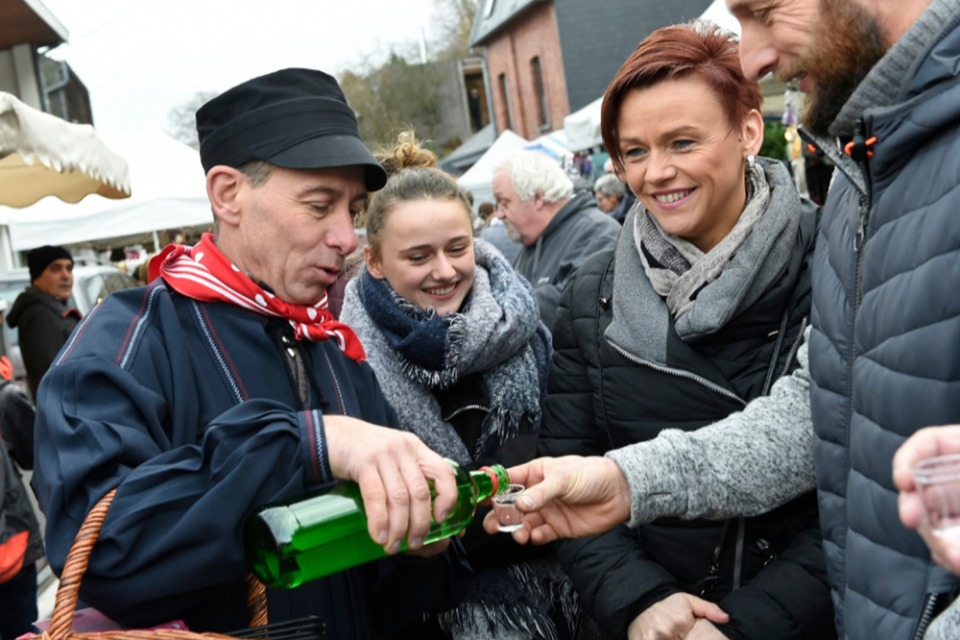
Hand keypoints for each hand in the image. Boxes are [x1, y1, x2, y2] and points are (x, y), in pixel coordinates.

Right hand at [324, 415, 456, 555]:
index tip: (441, 520)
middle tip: (415, 544)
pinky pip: (376, 496)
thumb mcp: (392, 456)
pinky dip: (380, 520)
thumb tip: (422, 514)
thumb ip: (407, 476)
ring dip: (399, 528)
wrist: (331, 434)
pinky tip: (379, 535)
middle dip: (420, 524)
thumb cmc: (363, 451)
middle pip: (420, 492)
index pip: (443, 472)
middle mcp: (403, 449)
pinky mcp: (363, 462)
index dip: (447, 498)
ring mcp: (384, 455)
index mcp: (415, 448)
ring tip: (393, 546)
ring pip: (400, 498)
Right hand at [481, 455, 631, 543]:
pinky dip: (534, 537)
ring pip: (523, 523)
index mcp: (535, 473)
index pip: (507, 480)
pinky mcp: (558, 528)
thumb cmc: (592, 474)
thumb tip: (519, 503)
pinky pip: (540, 535)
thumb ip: (541, 493)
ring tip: (518, 534)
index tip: (479, 500)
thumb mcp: (564, 478)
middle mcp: (538, 493)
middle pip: (510, 506)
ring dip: (517, 529)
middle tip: (492, 526)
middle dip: (499, 516)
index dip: (492, 489)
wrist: (620, 493)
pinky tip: (535, 536)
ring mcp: (547, 511)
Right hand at [627, 593, 728, 639]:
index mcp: (681, 622)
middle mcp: (667, 632)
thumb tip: (726, 618)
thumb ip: (709, 609)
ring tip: (672, 637)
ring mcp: (653, 638)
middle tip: (680, 636)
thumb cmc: (667, 602)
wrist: (640, 598)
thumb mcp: (689, 601)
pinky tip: (661, 638)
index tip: (688, 637)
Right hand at [894, 425, 959, 573]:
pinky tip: (956, 562)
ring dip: (936, 542)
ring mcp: (958, 514)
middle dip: (913, 506)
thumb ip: (958, 478)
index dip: (909, 458)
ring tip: (954, 558)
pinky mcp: (959, 541)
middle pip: (924, 487)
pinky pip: (947, 547)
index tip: (903, 481)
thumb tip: (922, 496)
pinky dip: (949, 557)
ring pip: (933, 524)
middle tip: (911, 520)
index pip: (928, 444)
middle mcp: (958, 483)